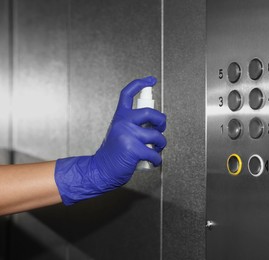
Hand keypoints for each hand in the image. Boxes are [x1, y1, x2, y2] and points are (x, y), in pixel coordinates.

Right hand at [54, 76, 166, 204]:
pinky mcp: (133, 149)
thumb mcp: (119, 132)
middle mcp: (123, 122)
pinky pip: (154, 153)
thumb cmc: (113, 153)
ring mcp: (128, 135)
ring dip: (161, 144)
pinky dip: (157, 159)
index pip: (128, 94)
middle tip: (161, 128)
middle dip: (161, 121)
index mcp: (119, 117)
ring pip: (157, 136)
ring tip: (156, 149)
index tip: (151, 80)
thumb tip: (154, 123)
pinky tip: (152, 161)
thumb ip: (132, 124)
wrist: (100, 170)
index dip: (140, 84)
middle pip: (150, 113)